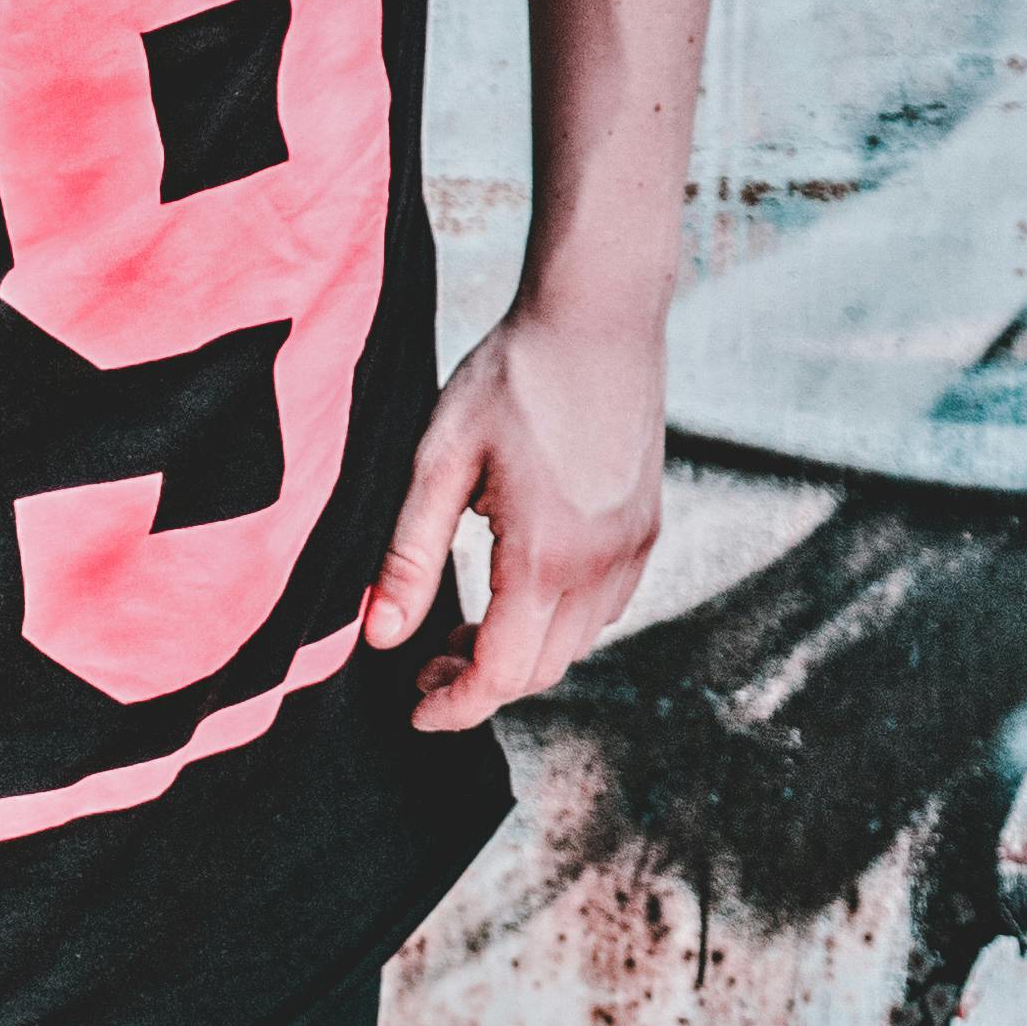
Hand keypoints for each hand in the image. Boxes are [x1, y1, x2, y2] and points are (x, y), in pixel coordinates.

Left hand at [361, 300, 663, 732]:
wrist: (598, 315)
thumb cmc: (511, 376)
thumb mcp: (438, 462)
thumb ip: (409, 556)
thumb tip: (380, 639)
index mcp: (544, 556)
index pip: (500, 673)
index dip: (453, 706)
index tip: (414, 710)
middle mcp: (601, 564)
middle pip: (540, 670)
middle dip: (478, 683)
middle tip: (423, 662)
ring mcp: (633, 547)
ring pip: (576, 644)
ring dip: (519, 654)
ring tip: (462, 626)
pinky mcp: (646, 527)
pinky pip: (604, 607)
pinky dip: (557, 622)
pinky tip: (516, 588)